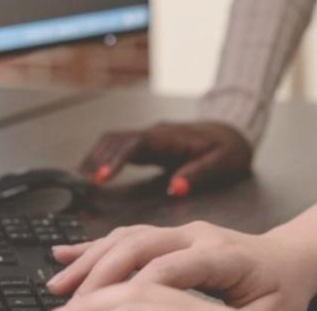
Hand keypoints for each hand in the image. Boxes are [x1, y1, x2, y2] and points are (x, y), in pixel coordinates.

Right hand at [48, 221, 316, 310]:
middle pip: (140, 246)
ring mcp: (183, 231)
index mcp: (224, 256)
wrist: (292, 258)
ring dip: (90, 261)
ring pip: (128, 238)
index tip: (102, 309)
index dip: (136, 288)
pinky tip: (64, 256)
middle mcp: (199, 235)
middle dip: (99, 275)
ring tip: (56, 286)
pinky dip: (95, 247)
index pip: (171, 268)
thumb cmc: (282, 293)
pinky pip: (128, 236)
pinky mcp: (171, 235)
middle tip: (67, 305)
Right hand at [78, 121, 252, 195]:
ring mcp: (150, 137)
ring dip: (96, 158)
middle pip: (117, 139)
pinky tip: (95, 175)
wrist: (234, 130)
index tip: (101, 178)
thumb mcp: (223, 162)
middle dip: (97, 160)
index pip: (135, 144)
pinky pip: (120, 147)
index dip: (116, 159)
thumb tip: (175, 188)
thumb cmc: (230, 148)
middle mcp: (156, 133)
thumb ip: (199, 173)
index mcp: (171, 137)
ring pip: (114, 141)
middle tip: (82, 186)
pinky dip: (104, 158)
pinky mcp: (148, 144)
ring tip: (82, 183)